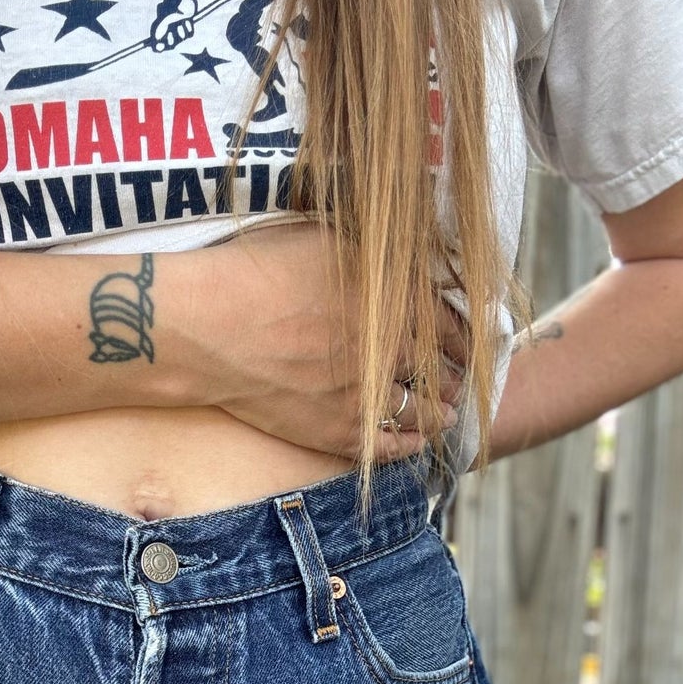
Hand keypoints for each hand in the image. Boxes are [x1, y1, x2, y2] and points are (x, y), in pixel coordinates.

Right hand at [190, 221, 468, 460]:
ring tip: (447, 414)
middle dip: (456, 377)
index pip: (449, 321)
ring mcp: (365, 394)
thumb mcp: (327, 236)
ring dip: (439, 413)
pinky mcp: (336, 430)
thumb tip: (401, 249)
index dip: (464, 335)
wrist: (212, 326)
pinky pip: (386, 447)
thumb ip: (372, 251)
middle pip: (441, 369)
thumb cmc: (259, 271)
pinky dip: (408, 446)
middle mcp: (391, 348)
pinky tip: (416, 444)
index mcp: (394, 298)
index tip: (470, 341)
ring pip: (421, 411)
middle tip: (461, 382)